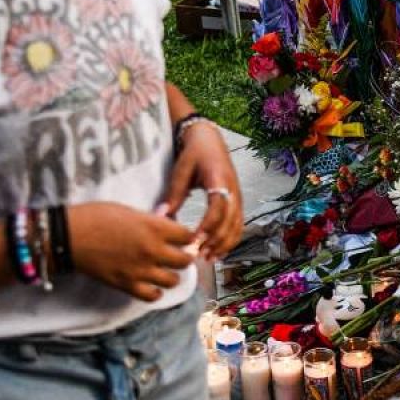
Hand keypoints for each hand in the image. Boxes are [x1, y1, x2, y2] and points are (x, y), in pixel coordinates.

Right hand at [67, 202, 195, 301]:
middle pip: (185, 261)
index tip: (184, 237)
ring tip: (165, 270)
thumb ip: (151, 219)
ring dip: (172, 275)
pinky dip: (155, 292)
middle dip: (184, 257)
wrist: (70, 236)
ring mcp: (141, 270)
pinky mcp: (127, 285)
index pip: (188, 236)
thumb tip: (166, 221)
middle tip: (178, 254)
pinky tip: (152, 285)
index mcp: (155, 228)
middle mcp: (153, 250)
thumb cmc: (95, 217)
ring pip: (173, 280)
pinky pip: (152, 296)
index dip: (188, 237)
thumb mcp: (129, 210)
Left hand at [163, 120, 243, 259]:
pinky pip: (238, 224)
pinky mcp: (238, 202)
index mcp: (219, 180)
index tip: (194, 241)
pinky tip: (219, 251)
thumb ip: (173, 194)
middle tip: (199, 255)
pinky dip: (231, 239)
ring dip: (225, 244)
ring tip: (209, 258)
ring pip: (237, 226)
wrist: (210, 141)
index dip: (207, 226)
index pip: (218, 208)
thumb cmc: (194, 154)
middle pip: (230, 221)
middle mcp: (233, 190)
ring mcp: (238, 196)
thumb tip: (161, 217)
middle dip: (216, 241)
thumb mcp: (181, 171)